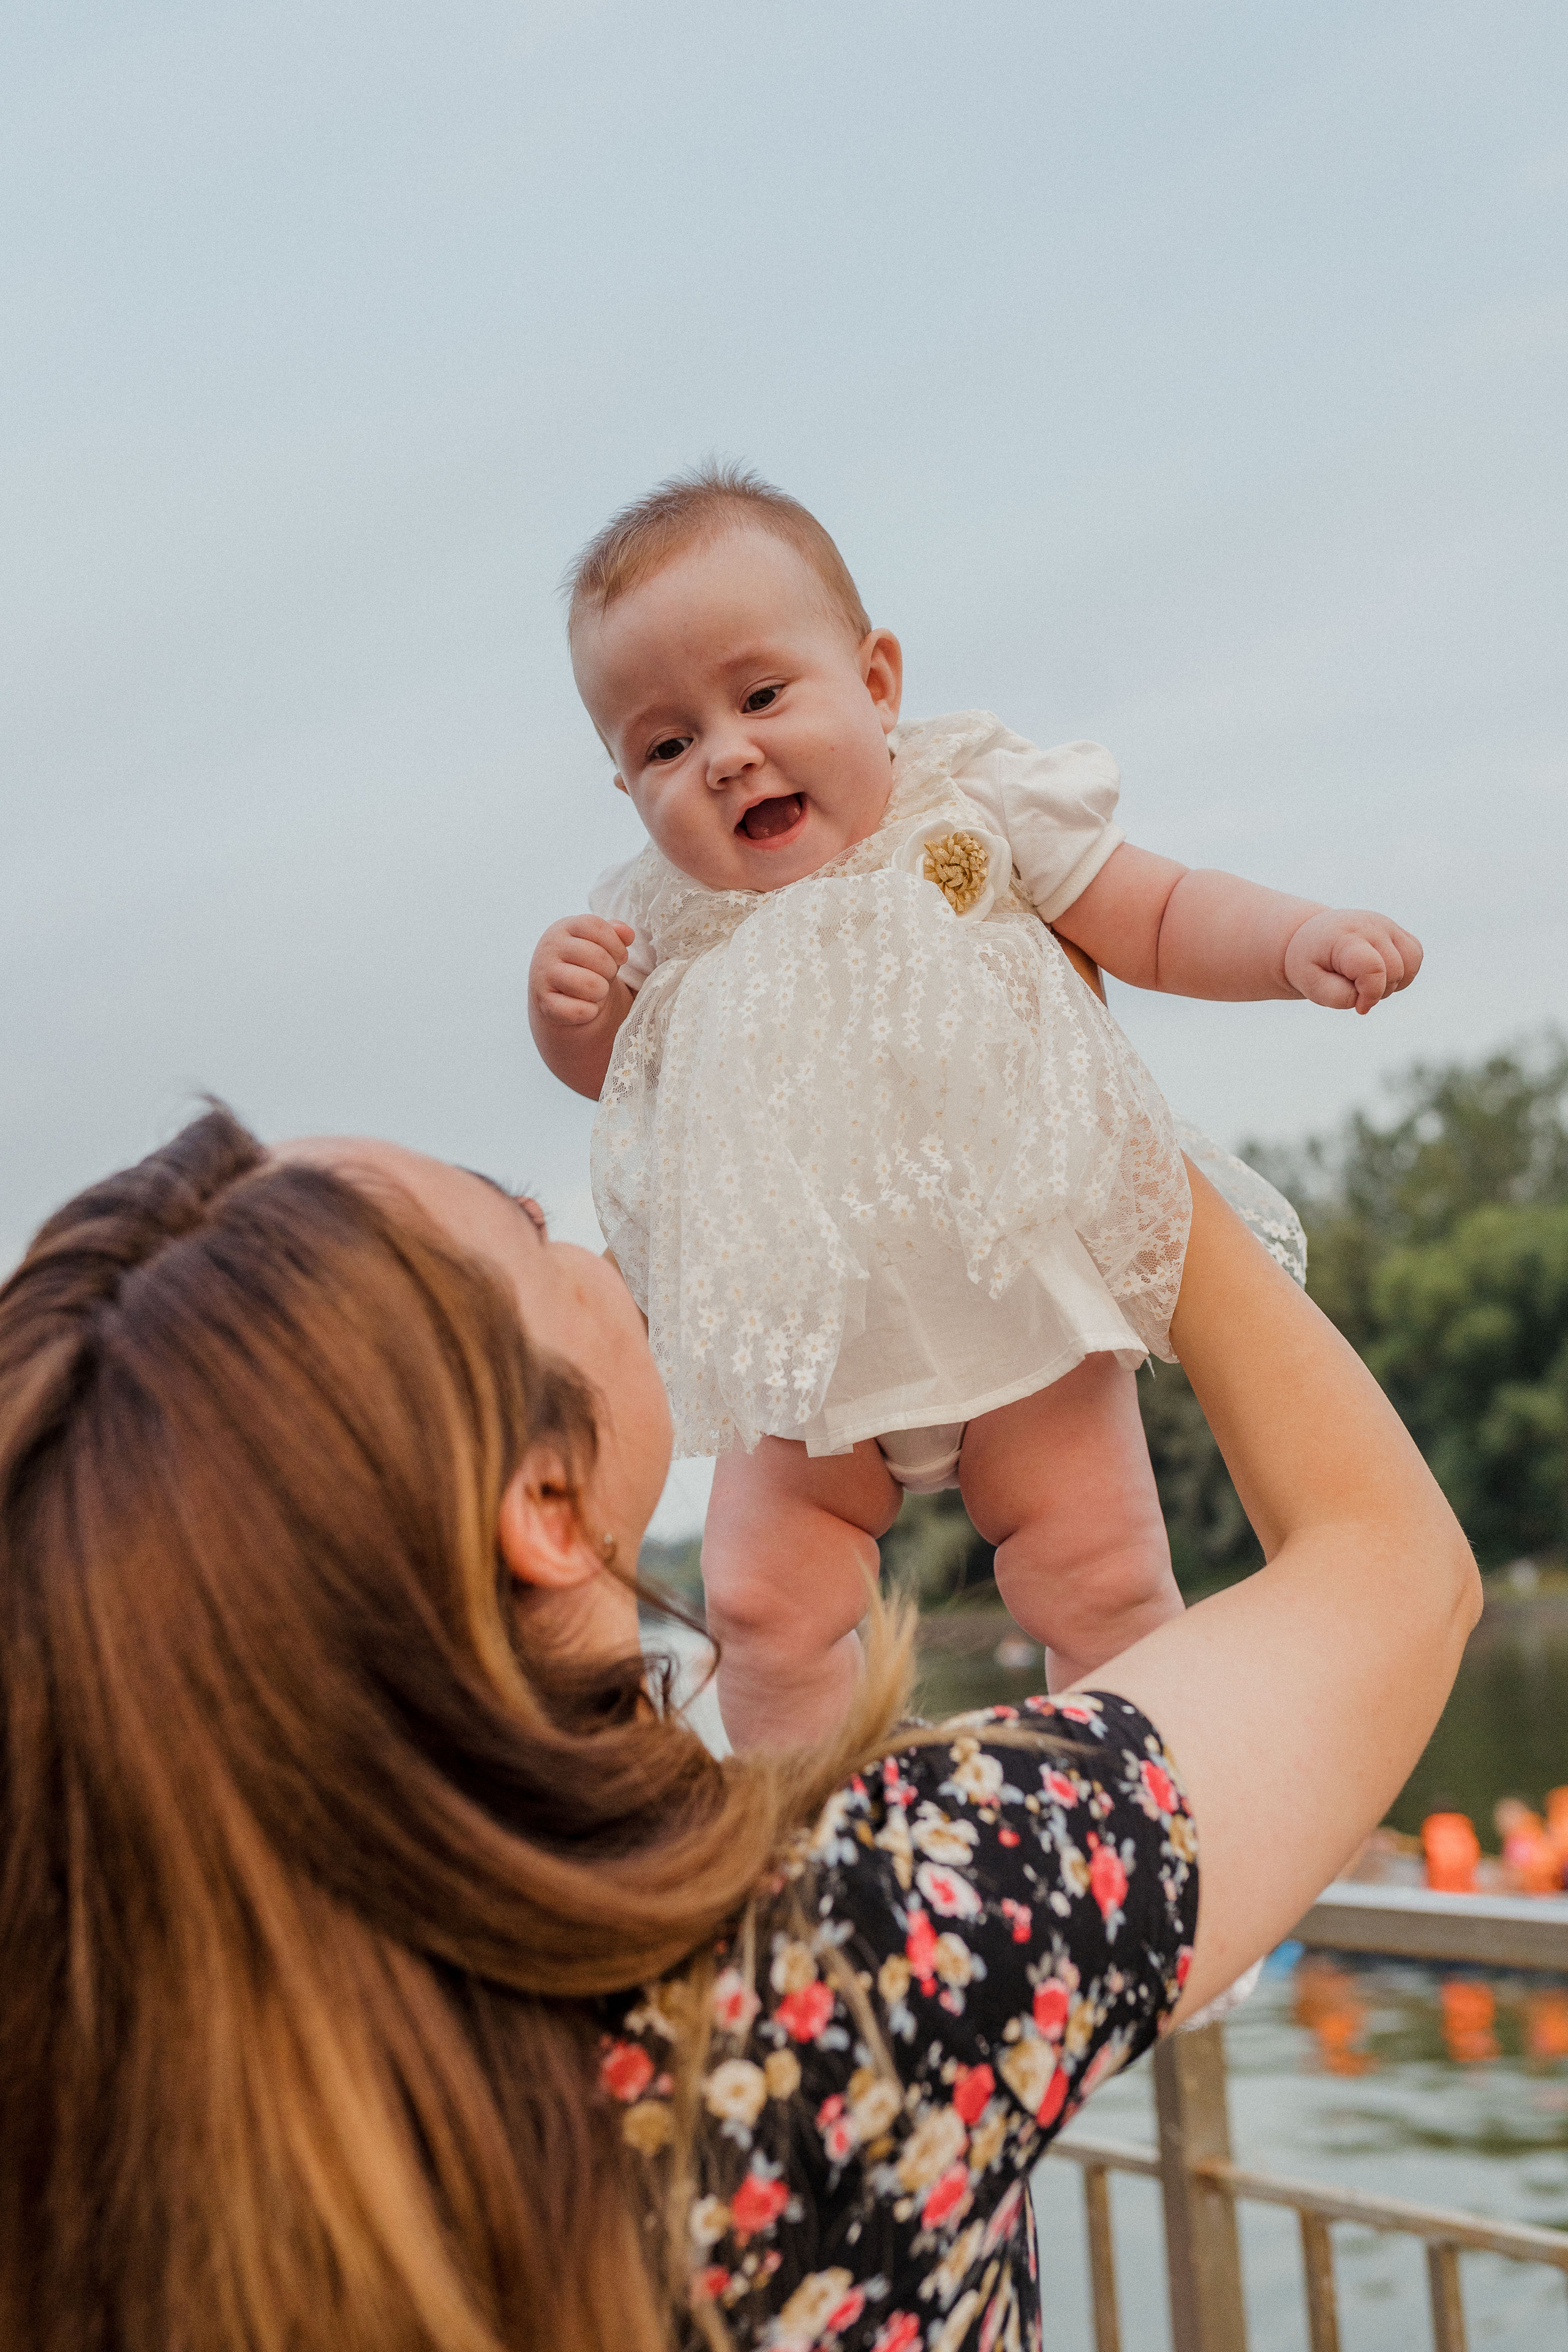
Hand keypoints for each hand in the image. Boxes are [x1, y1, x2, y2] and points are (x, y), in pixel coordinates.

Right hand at [529, 916, 634, 1028]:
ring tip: (597, 990)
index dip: (616, 944)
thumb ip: (615, 934)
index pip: (594, 926)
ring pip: (589, 984)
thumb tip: (627, 934)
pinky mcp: (544, 1003)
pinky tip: (586, 1007)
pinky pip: (579, 1010)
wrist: (555, 994)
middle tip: (605, 975)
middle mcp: (550, 948)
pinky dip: (590, 1012)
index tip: (620, 957)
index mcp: (564, 927)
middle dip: (610, 970)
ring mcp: (544, 975)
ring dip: (601, 991)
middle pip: (596, 956)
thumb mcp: (599, 943)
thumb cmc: (584, 964)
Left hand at [1283, 909, 1422, 1014]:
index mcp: (1345, 937)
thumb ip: (1338, 996)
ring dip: (1394, 983)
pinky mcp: (1396, 930)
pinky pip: (1415, 956)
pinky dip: (1404, 973)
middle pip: (1395, 971)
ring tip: (1368, 982)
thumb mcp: (1310, 984)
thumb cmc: (1311, 962)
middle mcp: (1371, 926)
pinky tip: (1382, 974)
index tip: (1359, 1007)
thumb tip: (1367, 999)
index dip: (1371, 995)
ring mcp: (1387, 925)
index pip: (1372, 968)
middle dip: (1379, 992)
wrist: (1313, 937)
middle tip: (1356, 991)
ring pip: (1411, 963)